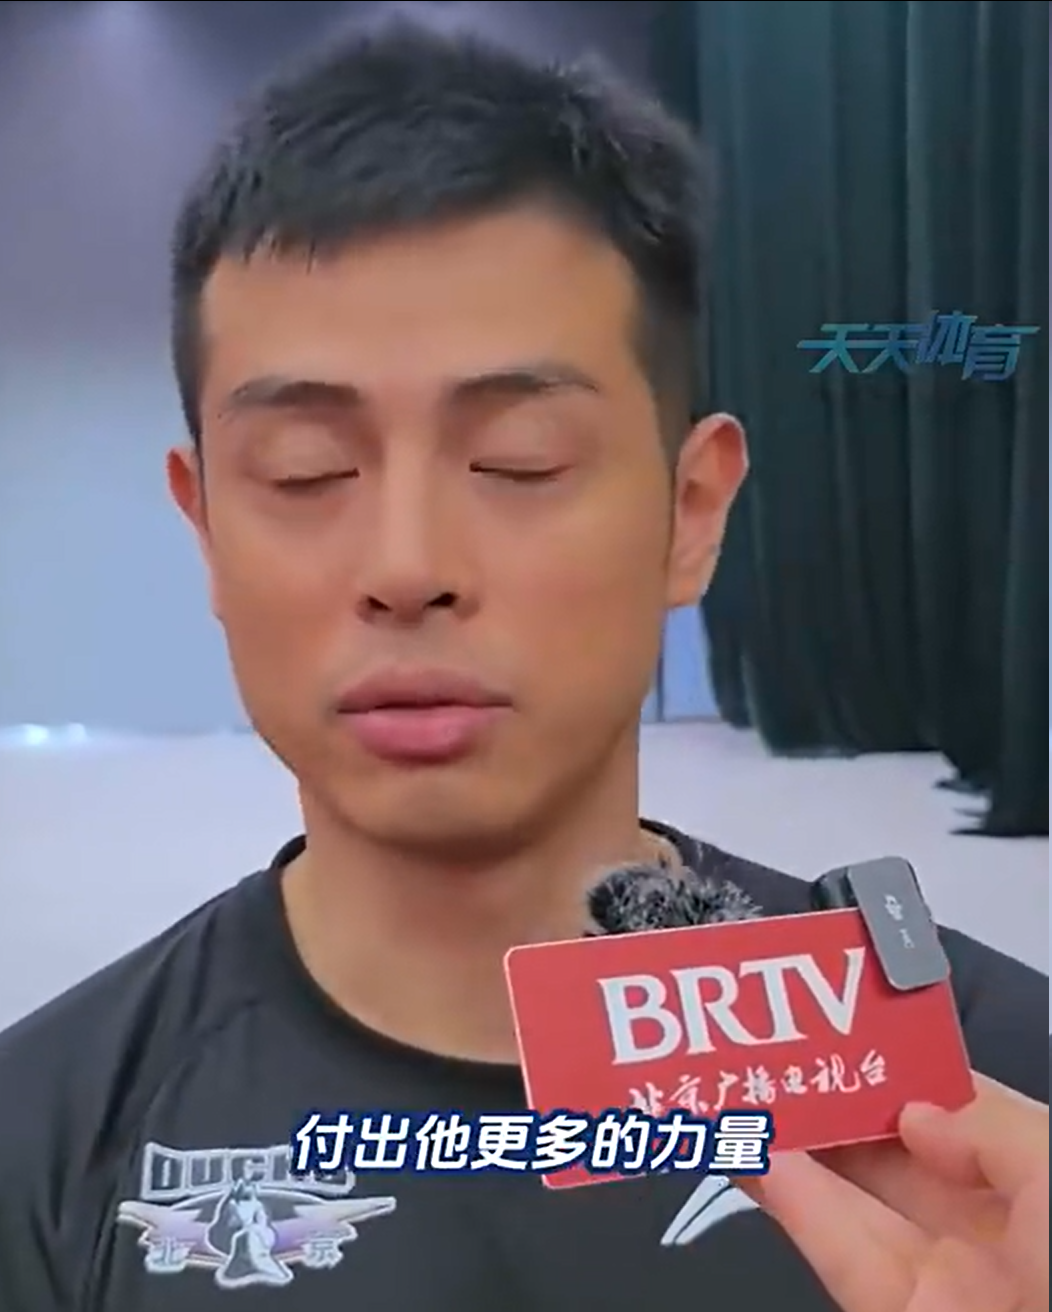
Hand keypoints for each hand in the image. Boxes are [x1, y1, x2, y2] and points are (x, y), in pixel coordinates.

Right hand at [738, 1073, 1048, 1311]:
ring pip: (858, 1198)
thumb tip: (916, 1116)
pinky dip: (793, 1200)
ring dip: (800, 1142)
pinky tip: (755, 1151)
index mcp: (1043, 1191)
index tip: (847, 1024)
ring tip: (745, 1087)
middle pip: (900, 1149)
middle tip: (777, 1048)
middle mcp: (995, 1231)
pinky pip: (840, 1250)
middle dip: (841, 1097)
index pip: (964, 1111)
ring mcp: (945, 1282)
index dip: (904, 1066)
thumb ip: (989, 1126)